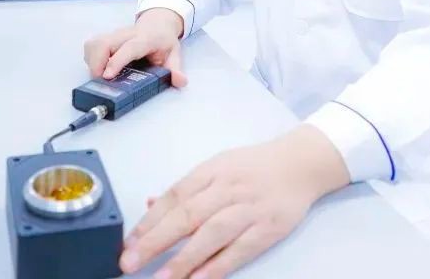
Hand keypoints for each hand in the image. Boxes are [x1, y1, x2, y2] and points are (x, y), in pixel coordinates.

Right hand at [83, 8, 187, 86]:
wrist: (157, 23)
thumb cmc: (163, 41)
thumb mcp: (174, 54)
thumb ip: (175, 69)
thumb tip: (180, 81)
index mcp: (145, 39)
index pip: (129, 48)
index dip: (117, 61)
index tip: (107, 75)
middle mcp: (126, 34)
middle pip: (104, 43)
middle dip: (97, 63)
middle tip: (101, 82)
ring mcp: (114, 34)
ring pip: (94, 43)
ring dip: (92, 62)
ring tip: (99, 77)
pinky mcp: (105, 37)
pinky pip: (91, 46)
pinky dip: (90, 59)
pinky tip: (98, 68)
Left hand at [120, 125, 349, 278]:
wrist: (301, 163)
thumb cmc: (254, 166)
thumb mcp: (218, 166)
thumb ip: (186, 188)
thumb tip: (150, 205)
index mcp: (211, 171)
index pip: (173, 196)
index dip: (149, 221)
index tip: (128, 243)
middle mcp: (227, 188)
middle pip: (187, 215)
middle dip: (156, 240)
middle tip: (130, 261)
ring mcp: (249, 208)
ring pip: (212, 234)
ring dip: (184, 258)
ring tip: (161, 277)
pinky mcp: (268, 227)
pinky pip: (240, 249)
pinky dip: (219, 265)